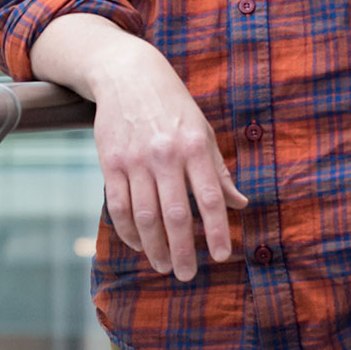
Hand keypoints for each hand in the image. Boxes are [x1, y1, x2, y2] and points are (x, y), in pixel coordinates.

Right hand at [45, 21, 245, 279]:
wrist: (127, 74)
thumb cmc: (172, 106)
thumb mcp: (201, 130)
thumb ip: (218, 170)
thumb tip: (240, 204)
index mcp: (194, 146)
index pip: (209, 197)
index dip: (217, 230)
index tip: (223, 255)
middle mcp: (165, 155)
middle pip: (175, 215)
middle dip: (183, 250)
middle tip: (187, 275)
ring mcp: (135, 160)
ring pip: (145, 217)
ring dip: (155, 247)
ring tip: (165, 265)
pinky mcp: (110, 163)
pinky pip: (118, 206)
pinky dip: (129, 231)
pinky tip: (139, 244)